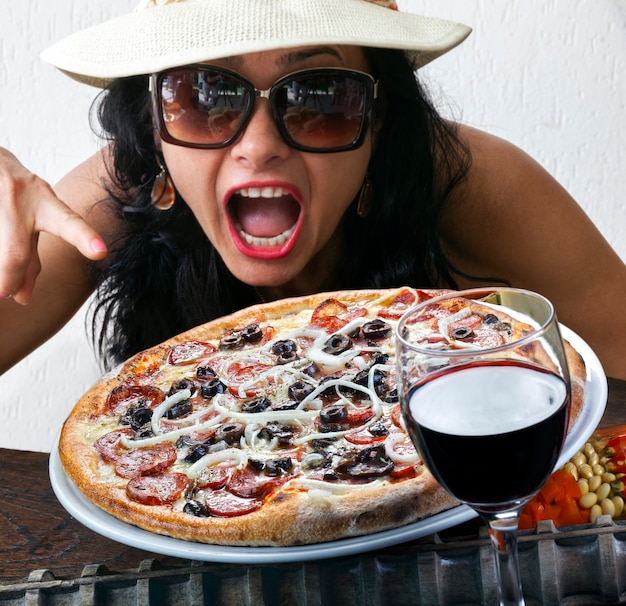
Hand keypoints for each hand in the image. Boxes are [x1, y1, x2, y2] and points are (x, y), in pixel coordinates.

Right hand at [0, 148, 107, 303]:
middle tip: (7, 294)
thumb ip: (32, 252)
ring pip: (2, 250)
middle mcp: (19, 198)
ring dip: (0, 270)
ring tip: (1, 280)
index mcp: (44, 202)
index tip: (100, 252)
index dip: (84, 237)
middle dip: (10, 279)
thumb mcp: (36, 214)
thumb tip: (22, 297)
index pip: (67, 222)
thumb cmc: (18, 193)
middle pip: (15, 254)